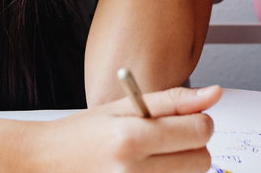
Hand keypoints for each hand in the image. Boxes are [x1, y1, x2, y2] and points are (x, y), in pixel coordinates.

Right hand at [24, 84, 221, 172]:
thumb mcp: (124, 105)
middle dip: (192, 146)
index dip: (200, 121)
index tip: (188, 119)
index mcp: (133, 138)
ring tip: (153, 155)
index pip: (199, 131)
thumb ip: (173, 101)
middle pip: (201, 161)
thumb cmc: (83, 133)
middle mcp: (134, 172)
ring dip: (181, 166)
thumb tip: (214, 94)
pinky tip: (146, 169)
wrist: (45, 163)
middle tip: (168, 138)